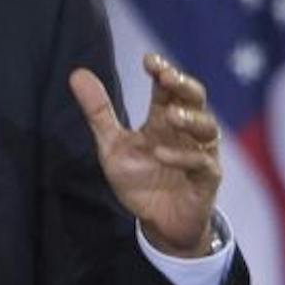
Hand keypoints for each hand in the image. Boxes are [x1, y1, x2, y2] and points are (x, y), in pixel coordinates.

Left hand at [69, 55, 221, 257]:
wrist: (158, 224)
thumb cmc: (140, 181)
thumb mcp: (112, 146)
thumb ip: (99, 112)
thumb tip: (77, 72)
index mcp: (165, 120)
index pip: (169, 88)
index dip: (163, 71)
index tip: (149, 60)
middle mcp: (186, 132)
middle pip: (196, 99)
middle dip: (184, 85)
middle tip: (167, 76)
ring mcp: (200, 154)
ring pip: (207, 127)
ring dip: (190, 118)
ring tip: (170, 115)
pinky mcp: (206, 179)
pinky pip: (202, 163)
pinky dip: (183, 157)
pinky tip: (162, 153)